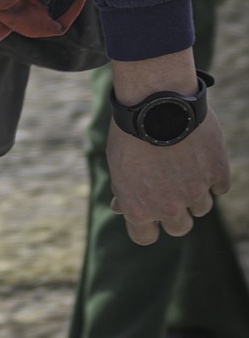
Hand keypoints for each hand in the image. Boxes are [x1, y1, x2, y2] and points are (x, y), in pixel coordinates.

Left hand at [107, 113, 231, 245]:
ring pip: (202, 207)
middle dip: (176, 212)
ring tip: (184, 164)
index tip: (151, 213)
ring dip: (195, 192)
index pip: (146, 237)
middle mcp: (169, 206)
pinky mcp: (217, 174)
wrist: (156, 100)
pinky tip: (201, 157)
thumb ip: (123, 190)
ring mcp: (195, 191)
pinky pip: (219, 187)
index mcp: (139, 208)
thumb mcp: (117, 163)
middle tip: (172, 188)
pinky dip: (213, 176)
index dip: (148, 226)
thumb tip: (119, 208)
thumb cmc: (130, 130)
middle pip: (180, 227)